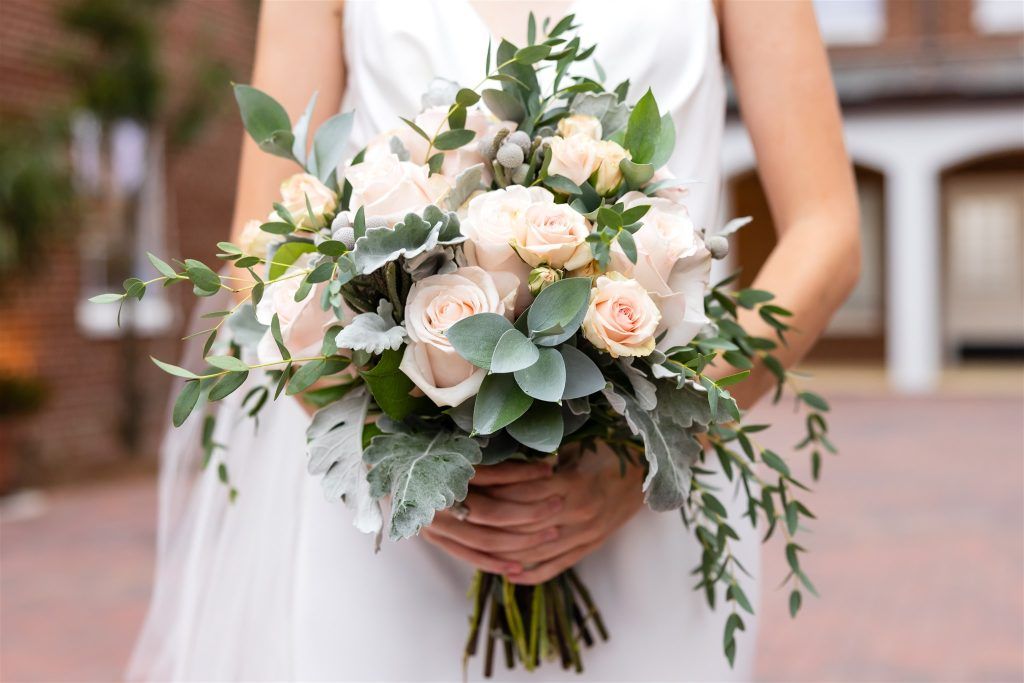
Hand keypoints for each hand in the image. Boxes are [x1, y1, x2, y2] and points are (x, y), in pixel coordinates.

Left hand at [421, 443, 644, 583]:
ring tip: (470, 543)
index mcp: (573, 485)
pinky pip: (553, 567)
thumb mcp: (579, 442)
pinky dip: (527, 573)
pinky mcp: (588, 548)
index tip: (465, 486)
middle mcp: (578, 516)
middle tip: (457, 516)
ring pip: (532, 552)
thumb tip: (498, 446)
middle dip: (485, 523)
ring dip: (499, 552)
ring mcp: (584, 537)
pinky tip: (506, 572)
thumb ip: (542, 453)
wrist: (651, 471)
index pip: (519, 496)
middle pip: (519, 527)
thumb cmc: (610, 448)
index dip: (491, 492)